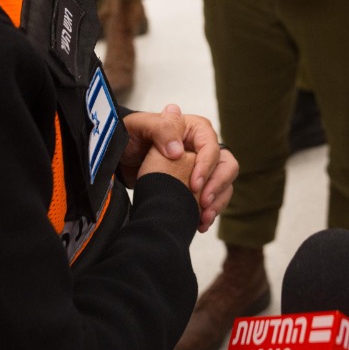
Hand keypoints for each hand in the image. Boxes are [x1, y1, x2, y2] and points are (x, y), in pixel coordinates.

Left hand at [121, 105, 237, 230]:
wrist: (122, 157)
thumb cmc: (131, 136)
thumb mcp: (141, 126)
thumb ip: (162, 130)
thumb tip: (178, 151)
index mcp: (196, 130)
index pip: (212, 148)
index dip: (207, 167)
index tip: (194, 185)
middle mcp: (204, 149)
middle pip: (227, 166)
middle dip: (218, 186)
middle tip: (203, 204)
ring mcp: (203, 169)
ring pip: (223, 186)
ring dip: (217, 203)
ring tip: (202, 219)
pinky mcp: (197, 186)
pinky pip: (213, 200)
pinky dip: (209, 212)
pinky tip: (198, 224)